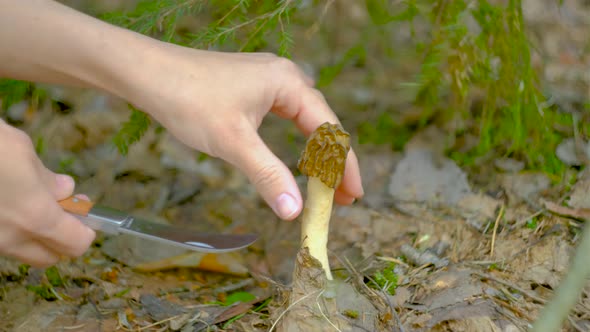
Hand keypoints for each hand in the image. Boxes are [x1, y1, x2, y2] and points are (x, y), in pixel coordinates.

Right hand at [0, 121, 94, 266]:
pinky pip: (2, 242)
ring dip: (35, 237)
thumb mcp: (23, 152)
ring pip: (23, 252)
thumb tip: (66, 190)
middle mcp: (11, 237)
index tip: (85, 215)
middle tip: (61, 211)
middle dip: (63, 239)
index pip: (76, 244)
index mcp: (35, 216)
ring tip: (29, 204)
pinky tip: (7, 204)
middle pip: (51, 257)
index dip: (86, 231)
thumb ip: (48, 179)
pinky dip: (11, 231)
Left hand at [123, 46, 363, 219]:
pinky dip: (296, 143)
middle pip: (322, 124)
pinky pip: (285, 118)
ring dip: (316, 154)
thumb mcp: (234, 142)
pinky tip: (297, 157)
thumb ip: (268, 175)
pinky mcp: (251, 89)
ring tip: (326, 184)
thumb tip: (295, 212)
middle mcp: (285, 78)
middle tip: (343, 199)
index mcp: (289, 83)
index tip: (353, 196)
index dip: (344, 166)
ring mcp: (267, 82)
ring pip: (303, 122)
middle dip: (333, 163)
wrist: (147, 74)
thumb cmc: (189, 99)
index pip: (329, 129)